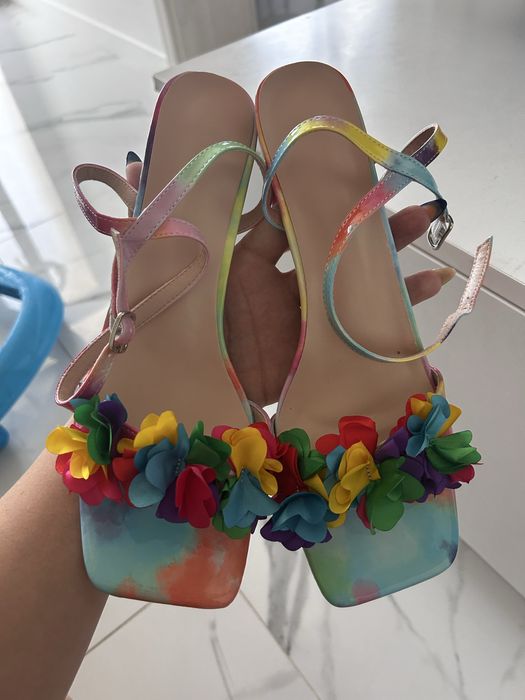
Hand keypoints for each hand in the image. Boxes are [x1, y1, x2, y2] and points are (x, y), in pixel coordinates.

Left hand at [126, 161, 454, 408]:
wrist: (184, 391)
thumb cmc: (173, 330)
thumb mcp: (162, 273)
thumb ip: (150, 223)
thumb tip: (127, 164)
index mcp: (244, 259)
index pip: (279, 214)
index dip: (301, 189)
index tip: (329, 158)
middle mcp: (279, 280)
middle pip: (327, 237)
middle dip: (361, 213)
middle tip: (393, 181)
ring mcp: (302, 312)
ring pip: (354, 272)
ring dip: (390, 248)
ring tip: (426, 219)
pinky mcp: (317, 347)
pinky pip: (365, 323)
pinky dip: (397, 306)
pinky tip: (432, 287)